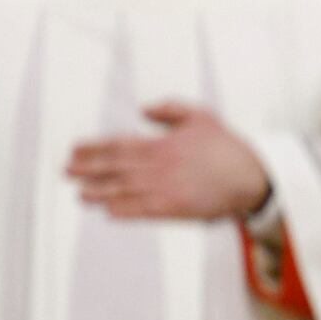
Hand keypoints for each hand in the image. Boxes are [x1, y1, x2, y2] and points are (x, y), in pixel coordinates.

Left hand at [66, 101, 269, 221]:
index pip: (118, 144)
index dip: (93, 147)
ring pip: (123, 189)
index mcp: (162, 143)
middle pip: (114, 167)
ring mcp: (165, 187)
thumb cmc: (228, 148)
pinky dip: (124, 211)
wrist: (252, 177)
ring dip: (99, 192)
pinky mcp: (175, 207)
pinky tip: (108, 211)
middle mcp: (158, 165)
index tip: (75, 149)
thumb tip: (144, 108)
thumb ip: (171, 108)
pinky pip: (142, 210)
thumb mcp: (202, 116)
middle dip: (88, 169)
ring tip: (81, 194)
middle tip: (67, 172)